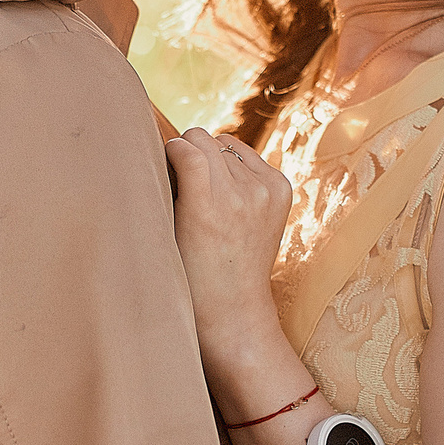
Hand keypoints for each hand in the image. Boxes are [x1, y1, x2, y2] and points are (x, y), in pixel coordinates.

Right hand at [163, 127, 292, 371]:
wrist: (233, 305)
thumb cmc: (190, 272)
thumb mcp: (169, 230)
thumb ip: (171, 184)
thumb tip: (171, 145)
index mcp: (206, 208)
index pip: (187, 147)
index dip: (170, 149)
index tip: (163, 163)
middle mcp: (241, 196)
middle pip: (205, 139)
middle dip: (189, 151)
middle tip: (183, 178)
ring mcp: (266, 192)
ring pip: (226, 144)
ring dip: (213, 158)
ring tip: (207, 188)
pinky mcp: (280, 190)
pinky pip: (248, 155)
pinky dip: (235, 165)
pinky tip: (229, 191)